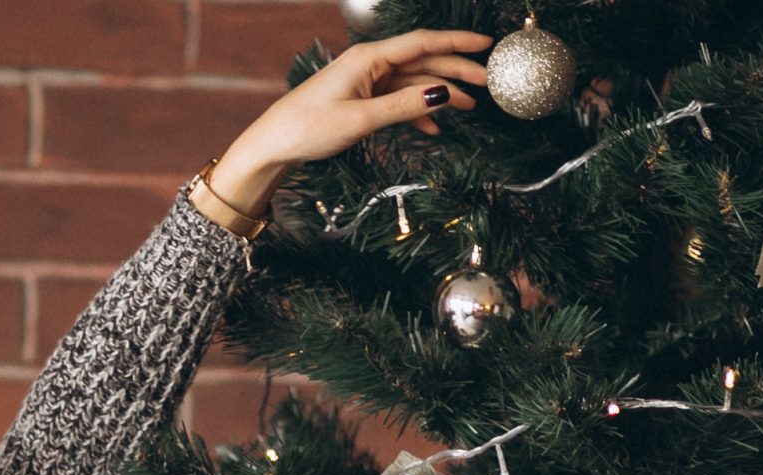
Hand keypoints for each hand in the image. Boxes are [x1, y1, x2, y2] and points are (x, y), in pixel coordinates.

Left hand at [203, 28, 494, 218]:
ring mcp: (366, 82)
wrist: (274, 144)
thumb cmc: (309, 128)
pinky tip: (432, 128)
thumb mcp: (362, 119)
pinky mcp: (361, 99)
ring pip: (413, 82)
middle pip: (423, 61)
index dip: (457, 42)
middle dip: (457, 70)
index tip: (487, 44)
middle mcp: (370, 64)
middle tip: (488, 83)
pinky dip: (416, 112)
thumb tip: (443, 94)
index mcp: (369, 58)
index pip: (423, 43)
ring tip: (469, 108)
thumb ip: (404, 106)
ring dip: (440, 95)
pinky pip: (397, 100)